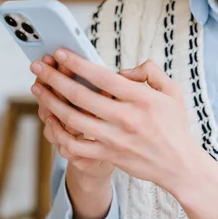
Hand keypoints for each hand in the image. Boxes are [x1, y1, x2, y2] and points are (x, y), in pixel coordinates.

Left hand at [30, 51, 200, 195]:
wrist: (179, 165)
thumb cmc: (175, 125)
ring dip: (51, 103)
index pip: (102, 77)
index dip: (78, 63)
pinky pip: (76, 147)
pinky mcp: (108, 155)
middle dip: (55, 79)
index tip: (60, 53)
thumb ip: (150, 72)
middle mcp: (125, 118)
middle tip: (38, 67)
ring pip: (73, 120)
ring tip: (39, 89)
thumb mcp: (172, 91)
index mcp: (140, 98)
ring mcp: (115, 139)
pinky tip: (50, 122)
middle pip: (80, 96)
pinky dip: (59, 134)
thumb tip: (122, 70)